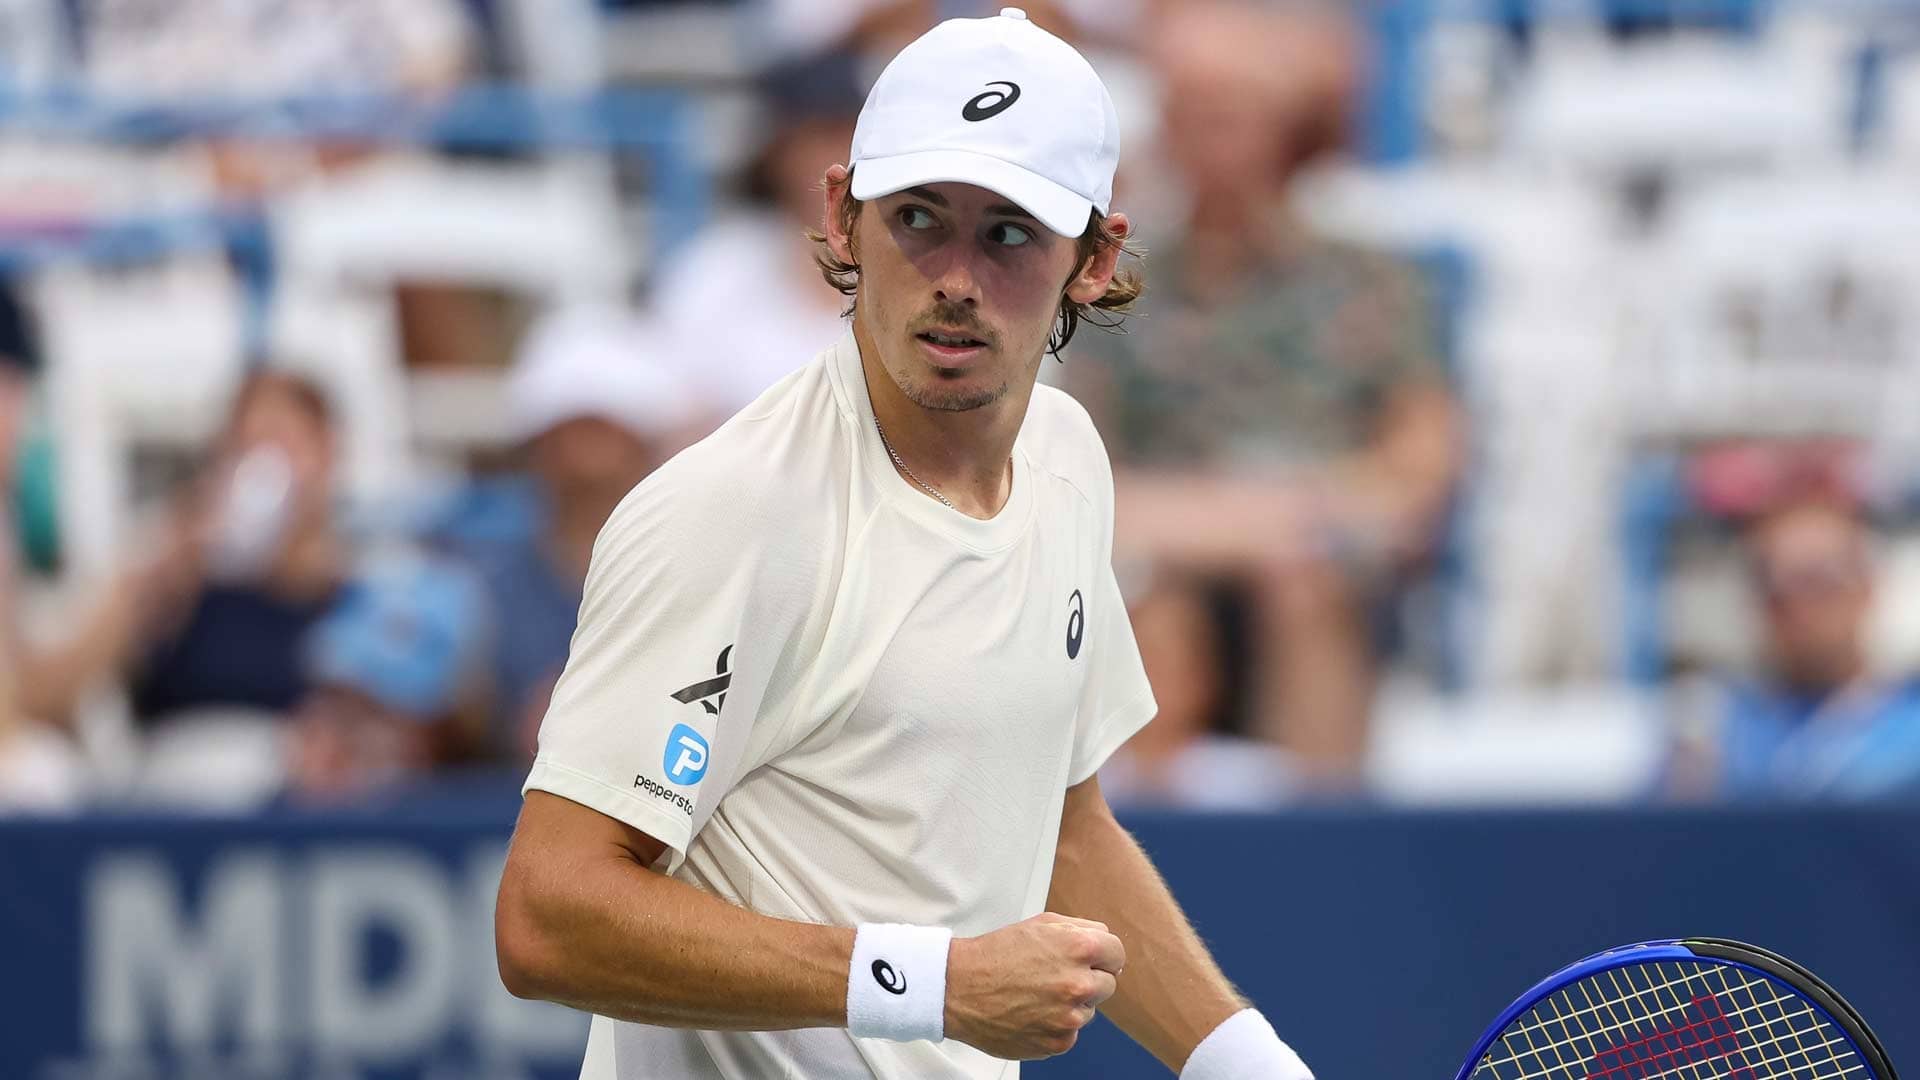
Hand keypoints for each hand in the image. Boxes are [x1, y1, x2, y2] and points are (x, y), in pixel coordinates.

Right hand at [944, 912, 1125, 1059]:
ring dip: (1071, 1004)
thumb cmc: (997, 954)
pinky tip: (1031, 1012)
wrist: (959, 988)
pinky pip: (1070, 1033)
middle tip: (1055, 976)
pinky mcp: (1057, 1042)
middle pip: (1108, 984)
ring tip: (1037, 994)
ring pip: (1088, 1011)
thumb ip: (1082, 929)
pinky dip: (1055, 1025)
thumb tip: (1108, 944)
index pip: (1118, 954)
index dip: (1103, 956)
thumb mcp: (1041, 924)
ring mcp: (1069, 1017)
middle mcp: (1079, 983)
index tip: (1091, 960)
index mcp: (1079, 948)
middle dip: (1088, 979)